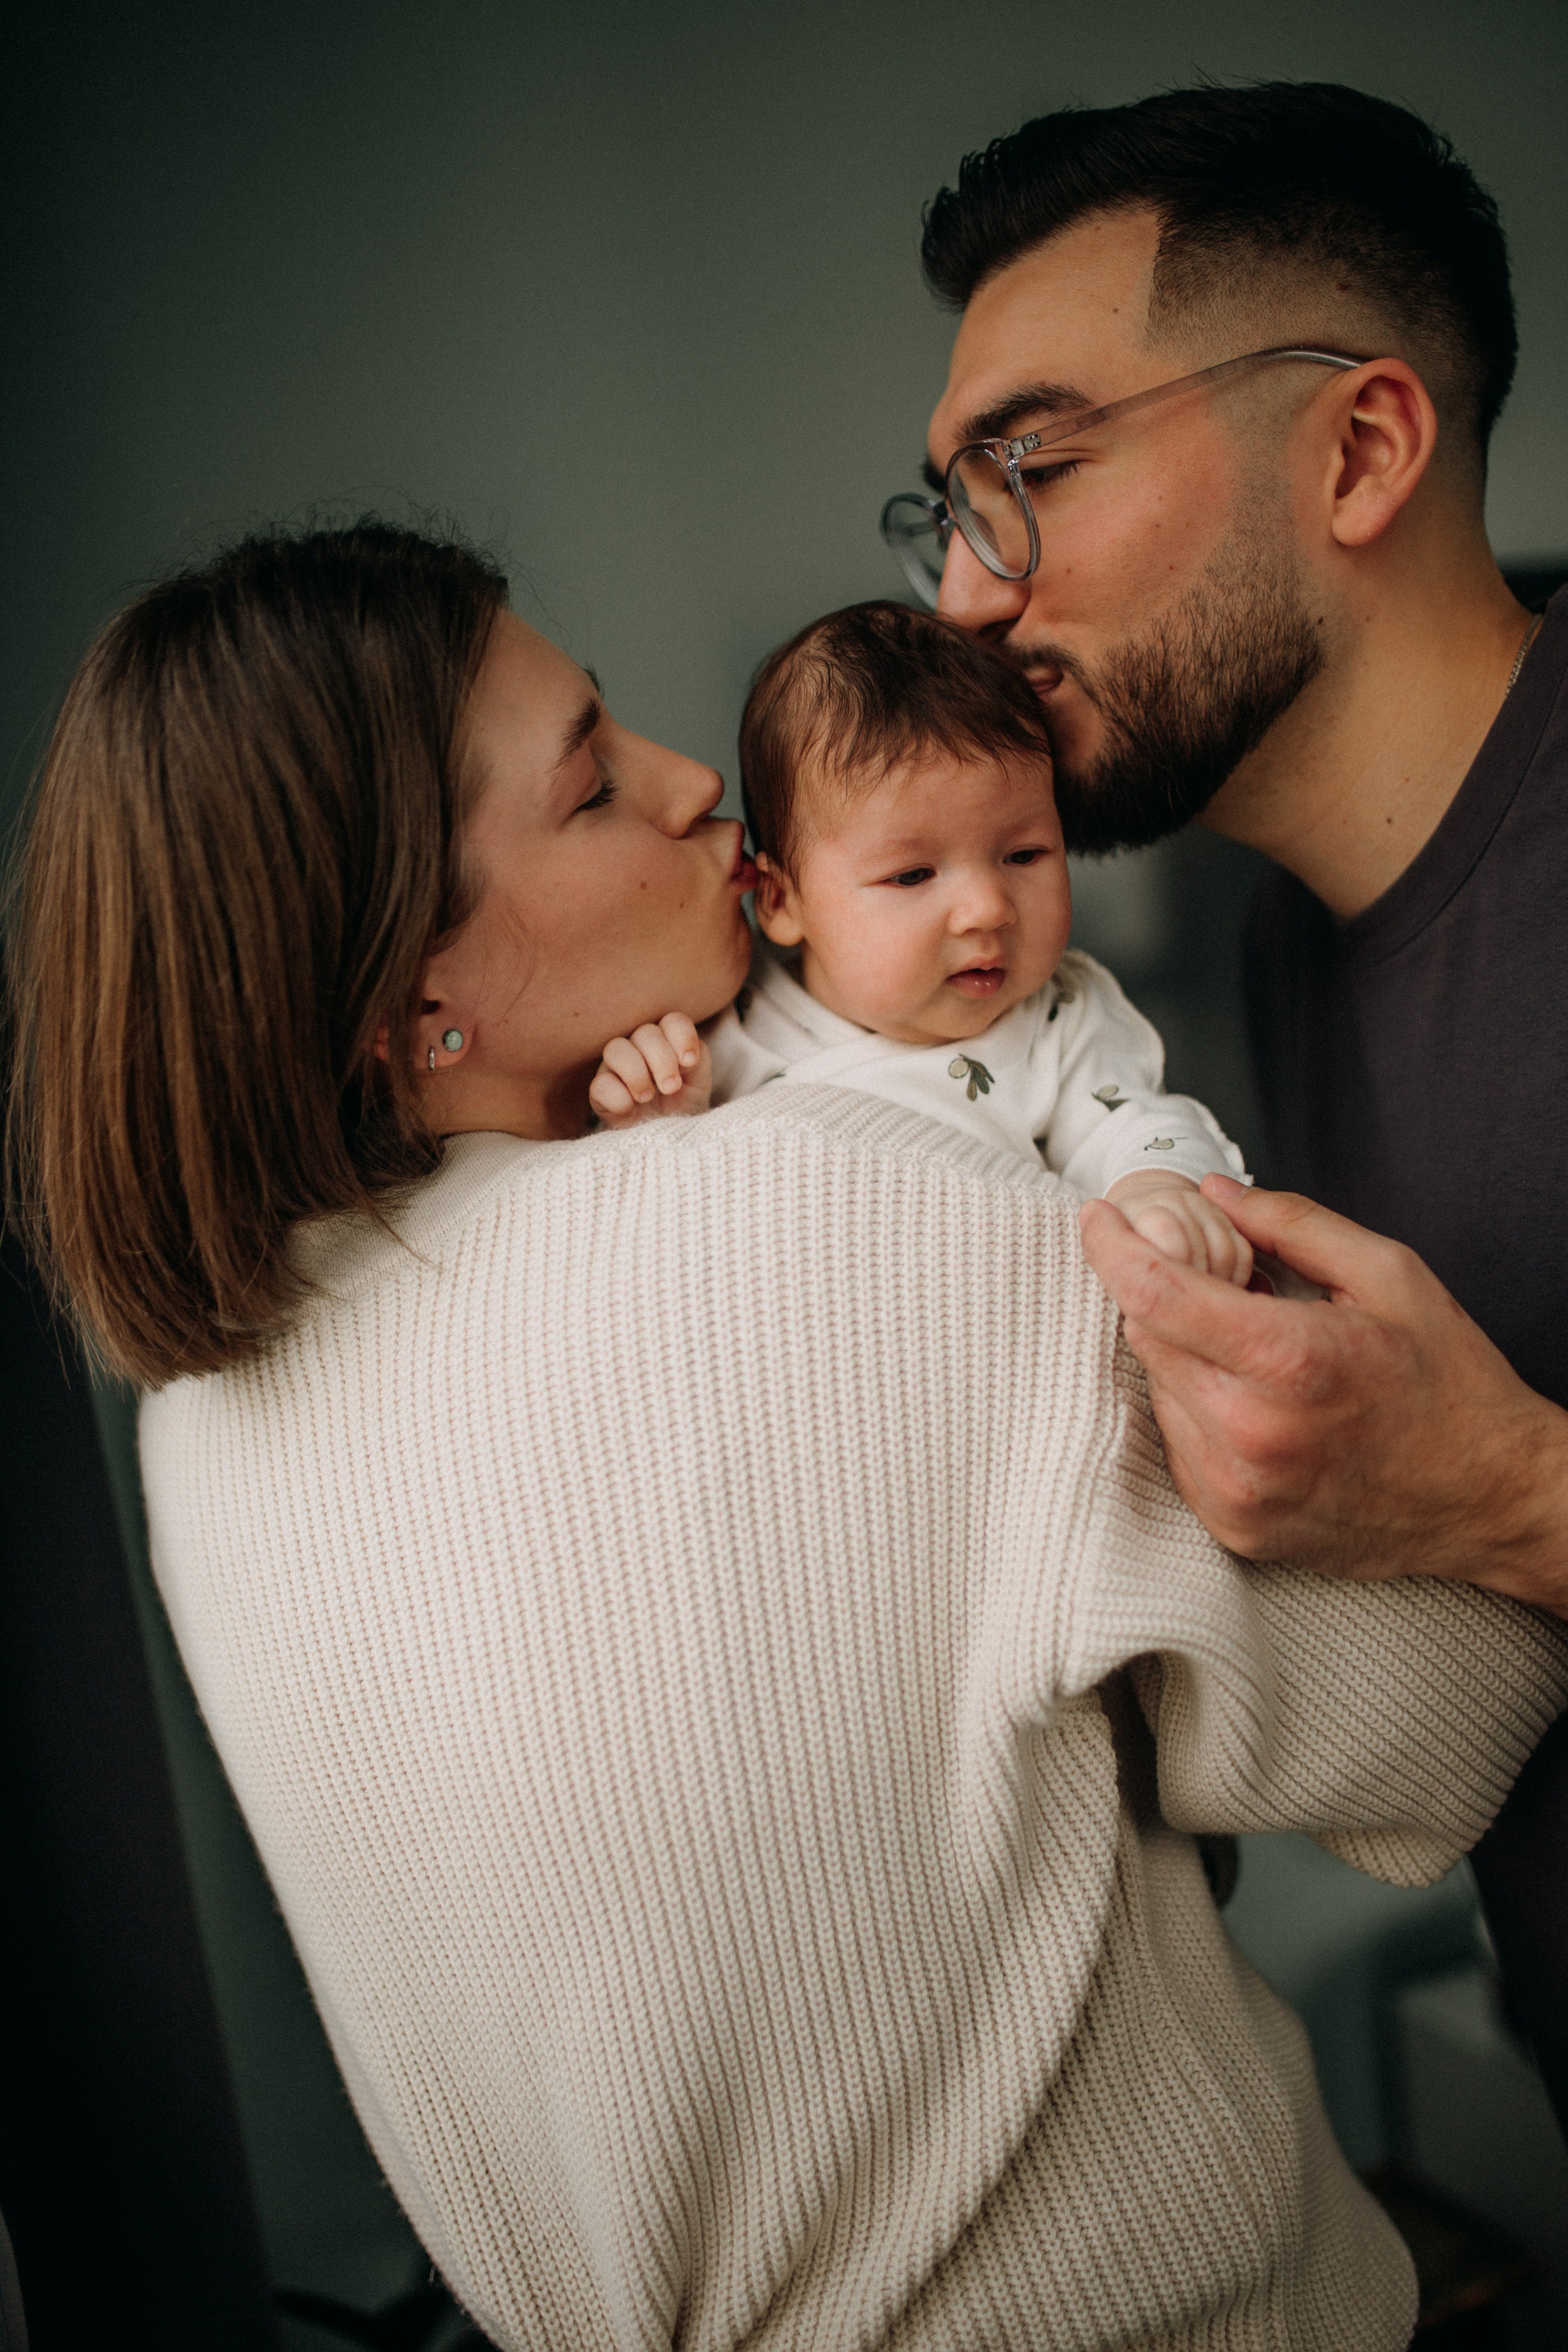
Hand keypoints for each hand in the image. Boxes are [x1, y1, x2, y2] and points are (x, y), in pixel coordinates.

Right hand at [589, 1015, 711, 1126]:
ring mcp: (616, 1069)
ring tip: (647, 1097)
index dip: (682, 1036)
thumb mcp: (700, 1082)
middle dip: (662, 1060)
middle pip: (645, 1033)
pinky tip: (629, 1108)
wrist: (670, 1138)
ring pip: (616, 1049)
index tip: (690, 1062)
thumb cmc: (684, 1105)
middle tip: (672, 1087)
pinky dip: (616, 1095)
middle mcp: (639, 1048)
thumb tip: (685, 1056)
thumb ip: (698, 1060)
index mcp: (667, 1041)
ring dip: (636, 1072)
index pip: (672, 1021)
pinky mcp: (600, 1093)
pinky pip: (599, 1084)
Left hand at [1079, 1173, 1567, 1616]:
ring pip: (1158, 1392)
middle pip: (1146, 1338)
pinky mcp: (1234, 1526)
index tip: (1100, 1218)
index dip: (1113, 1246)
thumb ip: (1291, 1223)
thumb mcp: (1389, 1275)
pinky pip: (1180, 1446)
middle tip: (1219, 1283)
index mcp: (1289, 1361)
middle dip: (1163, 1295)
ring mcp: (1238, 1490)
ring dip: (1184, 1356)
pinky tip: (1257, 1402)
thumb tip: (1212, 1193)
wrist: (1490, 1496)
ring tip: (1256, 1350)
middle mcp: (1251, 1434)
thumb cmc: (1450, 1385)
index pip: (1153, 1293)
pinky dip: (1199, 1410)